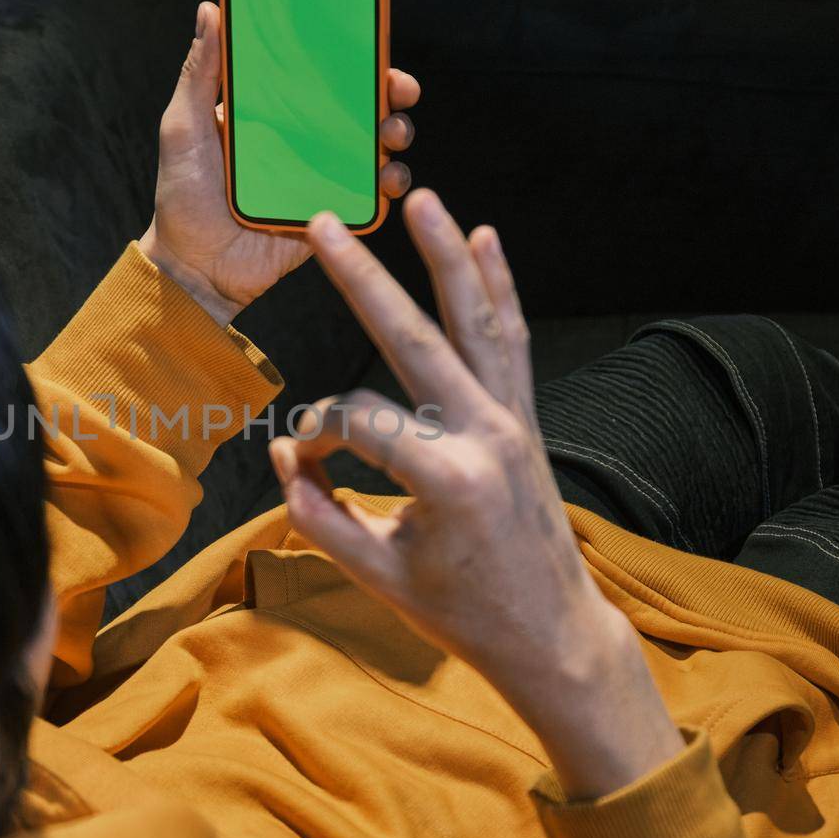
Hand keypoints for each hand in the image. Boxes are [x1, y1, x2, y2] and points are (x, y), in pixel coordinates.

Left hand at [139, 1, 420, 324]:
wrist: (193, 267)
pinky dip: (389, 185)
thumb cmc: (181, 195)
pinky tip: (387, 180)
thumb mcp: (184, 126)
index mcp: (272, 111)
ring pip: (374, 147)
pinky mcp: (331, 213)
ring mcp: (320, 176)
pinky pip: (371, 197)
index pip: (320, 74)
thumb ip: (199, 72)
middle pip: (359, 106)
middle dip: (389, 93)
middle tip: (399, 91)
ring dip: (395, 135)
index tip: (373, 44)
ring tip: (392, 137)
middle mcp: (302, 139)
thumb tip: (211, 9)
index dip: (352, 57)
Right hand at [270, 191, 682, 797]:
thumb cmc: (461, 615)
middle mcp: (487, 435)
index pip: (357, 422)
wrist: (550, 636)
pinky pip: (511, 343)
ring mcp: (514, 422)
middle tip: (323, 224)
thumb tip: (288, 454)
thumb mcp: (376, 575)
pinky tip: (484, 239)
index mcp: (446, 478)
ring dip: (448, 258)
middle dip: (363, 279)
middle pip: (414, 339)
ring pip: (477, 323)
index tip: (303, 465)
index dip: (316, 436)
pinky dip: (499, 290)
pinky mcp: (526, 420)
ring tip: (423, 201)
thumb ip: (319, 513)